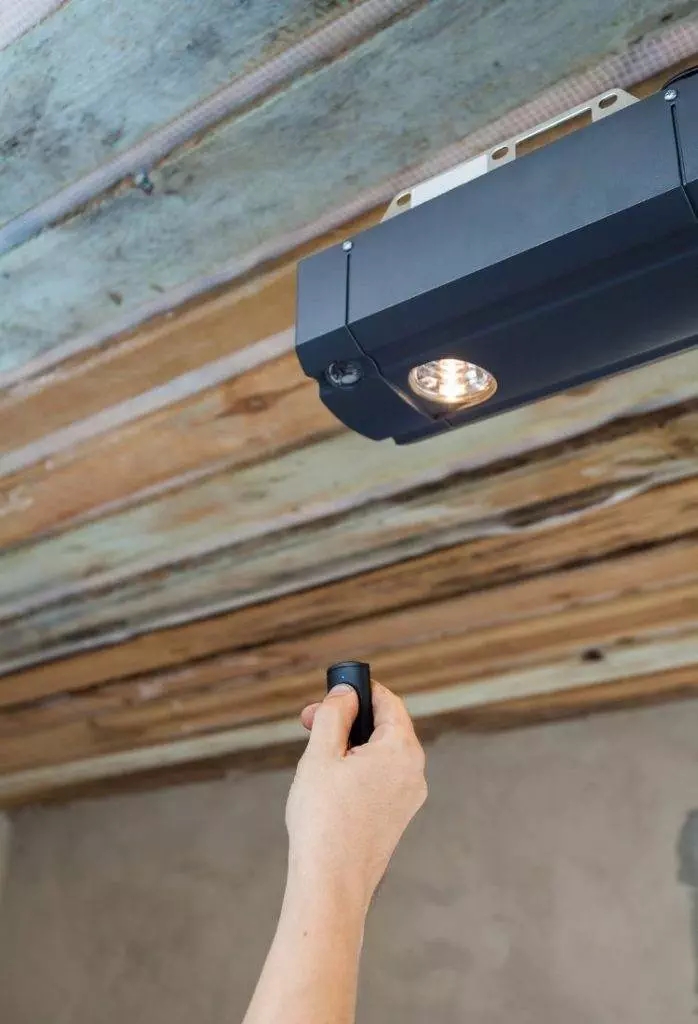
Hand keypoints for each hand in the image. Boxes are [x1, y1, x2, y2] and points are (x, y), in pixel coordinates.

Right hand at [286, 681, 426, 910]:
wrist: (331, 885)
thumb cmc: (324, 820)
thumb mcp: (321, 754)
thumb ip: (335, 714)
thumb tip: (346, 694)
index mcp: (403, 750)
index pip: (388, 702)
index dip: (358, 691)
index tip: (330, 693)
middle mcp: (414, 772)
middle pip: (384, 727)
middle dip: (348, 719)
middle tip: (311, 722)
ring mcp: (409, 798)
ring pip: (381, 754)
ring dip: (349, 745)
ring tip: (315, 756)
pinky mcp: (397, 818)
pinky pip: (381, 779)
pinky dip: (357, 770)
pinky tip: (329, 784)